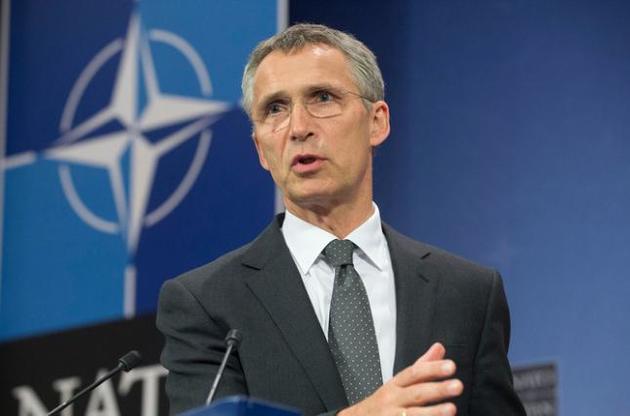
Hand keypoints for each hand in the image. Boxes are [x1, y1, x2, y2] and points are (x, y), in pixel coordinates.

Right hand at [338, 343, 462, 415]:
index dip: (433, 369)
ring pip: (413, 415)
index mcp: (396, 384)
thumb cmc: (385, 401)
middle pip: (416, 393)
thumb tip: (440, 348)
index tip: (451, 366)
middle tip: (458, 386)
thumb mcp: (399, 382)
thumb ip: (422, 366)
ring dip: (433, 413)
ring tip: (452, 409)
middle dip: (437, 390)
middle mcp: (393, 400)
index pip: (414, 373)